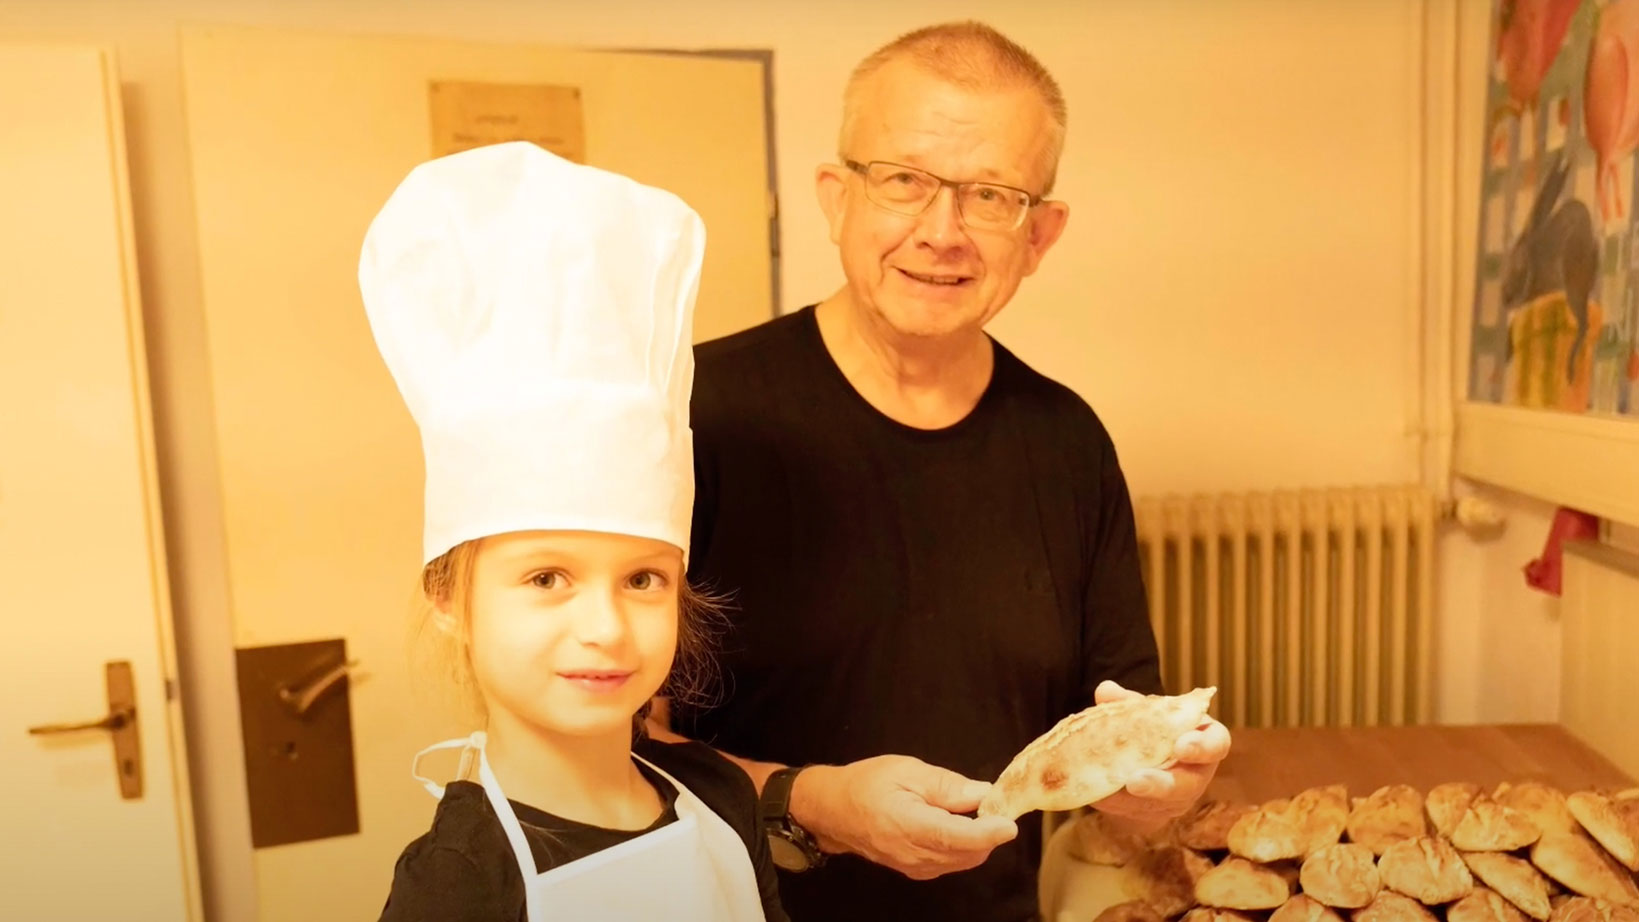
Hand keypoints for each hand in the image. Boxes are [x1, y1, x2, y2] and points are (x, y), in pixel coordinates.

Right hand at [789, 755, 1017, 880]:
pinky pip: (951, 863)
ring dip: (977, 840)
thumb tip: (983, 794)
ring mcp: (915, 867)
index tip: (1009, 823)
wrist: (833, 810)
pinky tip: (955, 824)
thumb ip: (946, 785)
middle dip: (987, 832)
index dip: (988, 833)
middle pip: (967, 853)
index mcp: (909, 826)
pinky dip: (963, 846)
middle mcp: (914, 855)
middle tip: (991, 803)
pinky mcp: (916, 871)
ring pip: (963, 860)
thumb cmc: (867, 784)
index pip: (958, 838)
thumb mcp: (907, 770)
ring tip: (969, 810)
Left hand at [1090, 680, 1231, 829]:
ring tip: (1107, 789)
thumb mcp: (1148, 710)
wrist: (1148, 757)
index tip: (1180, 746)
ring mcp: (1179, 798)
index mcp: (1206, 739)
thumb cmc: (1155, 725)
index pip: (1215, 744)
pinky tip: (1096, 794)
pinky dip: (1115, 804)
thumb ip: (1130, 701)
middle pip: (1188, 785)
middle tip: (1134, 781)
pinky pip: (1137, 812)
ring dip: (1132, 800)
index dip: (1201, 747)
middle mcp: (1197, 773)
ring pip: (1160, 805)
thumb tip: (1106, 691)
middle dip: (1161, 785)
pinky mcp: (1157, 814)